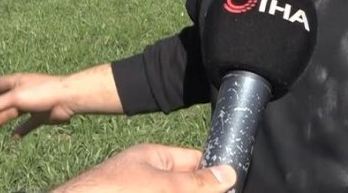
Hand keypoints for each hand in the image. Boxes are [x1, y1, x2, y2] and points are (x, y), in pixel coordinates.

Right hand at [0, 73, 76, 136]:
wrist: (66, 99)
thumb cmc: (42, 93)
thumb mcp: (16, 98)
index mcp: (18, 82)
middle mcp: (25, 92)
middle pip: (7, 98)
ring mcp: (33, 103)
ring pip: (17, 111)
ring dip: (6, 116)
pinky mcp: (42, 115)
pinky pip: (29, 124)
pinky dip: (22, 130)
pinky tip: (15, 136)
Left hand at [52, 144, 235, 192]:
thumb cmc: (113, 190)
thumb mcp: (162, 184)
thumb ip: (196, 183)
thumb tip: (229, 173)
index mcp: (153, 158)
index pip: (193, 160)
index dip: (213, 172)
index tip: (234, 184)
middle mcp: (146, 176)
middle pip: (185, 184)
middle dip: (201, 190)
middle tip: (225, 192)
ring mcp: (139, 189)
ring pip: (172, 190)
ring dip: (188, 191)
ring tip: (213, 192)